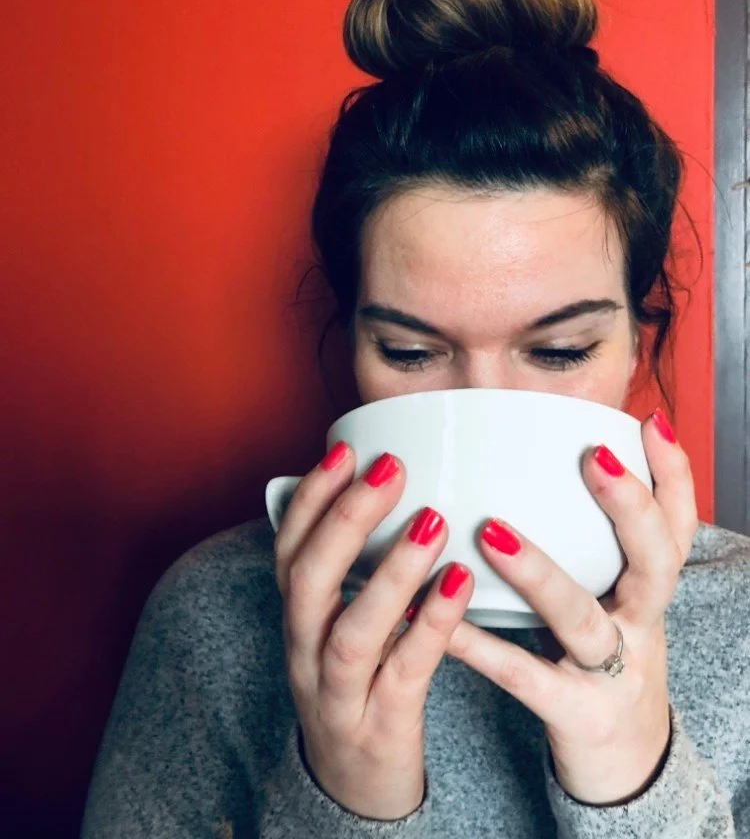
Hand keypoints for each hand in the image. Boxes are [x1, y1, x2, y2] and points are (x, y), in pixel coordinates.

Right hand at [273, 442, 473, 819]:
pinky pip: (402, 675)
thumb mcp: (340, 624)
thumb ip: (353, 569)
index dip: (311, 497)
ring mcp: (337, 694)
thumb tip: (381, 491)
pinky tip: (457, 586)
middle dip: (345, 519)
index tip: (345, 449)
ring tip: (432, 521)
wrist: (354, 787)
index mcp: (299, 619)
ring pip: (350, 631)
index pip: (288, 549)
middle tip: (390, 469)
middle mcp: (305, 651)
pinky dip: (429, 628)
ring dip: (388, 572)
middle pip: (308, 580)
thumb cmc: (358, 684)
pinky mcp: (380, 727)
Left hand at [432, 407, 698, 805]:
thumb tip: (548, 471)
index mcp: (649, 591)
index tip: (648, 421)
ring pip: (582, 619)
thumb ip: (594, 550)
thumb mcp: (617, 605)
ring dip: (539, 572)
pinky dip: (482, 648)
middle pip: (655, 562)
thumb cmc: (606, 664)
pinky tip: (443, 625)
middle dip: (631, 507)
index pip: (677, 525)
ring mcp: (612, 673)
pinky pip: (525, 678)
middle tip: (595, 456)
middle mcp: (641, 626)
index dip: (673, 475)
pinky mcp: (577, 716)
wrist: (628, 769)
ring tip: (490, 531)